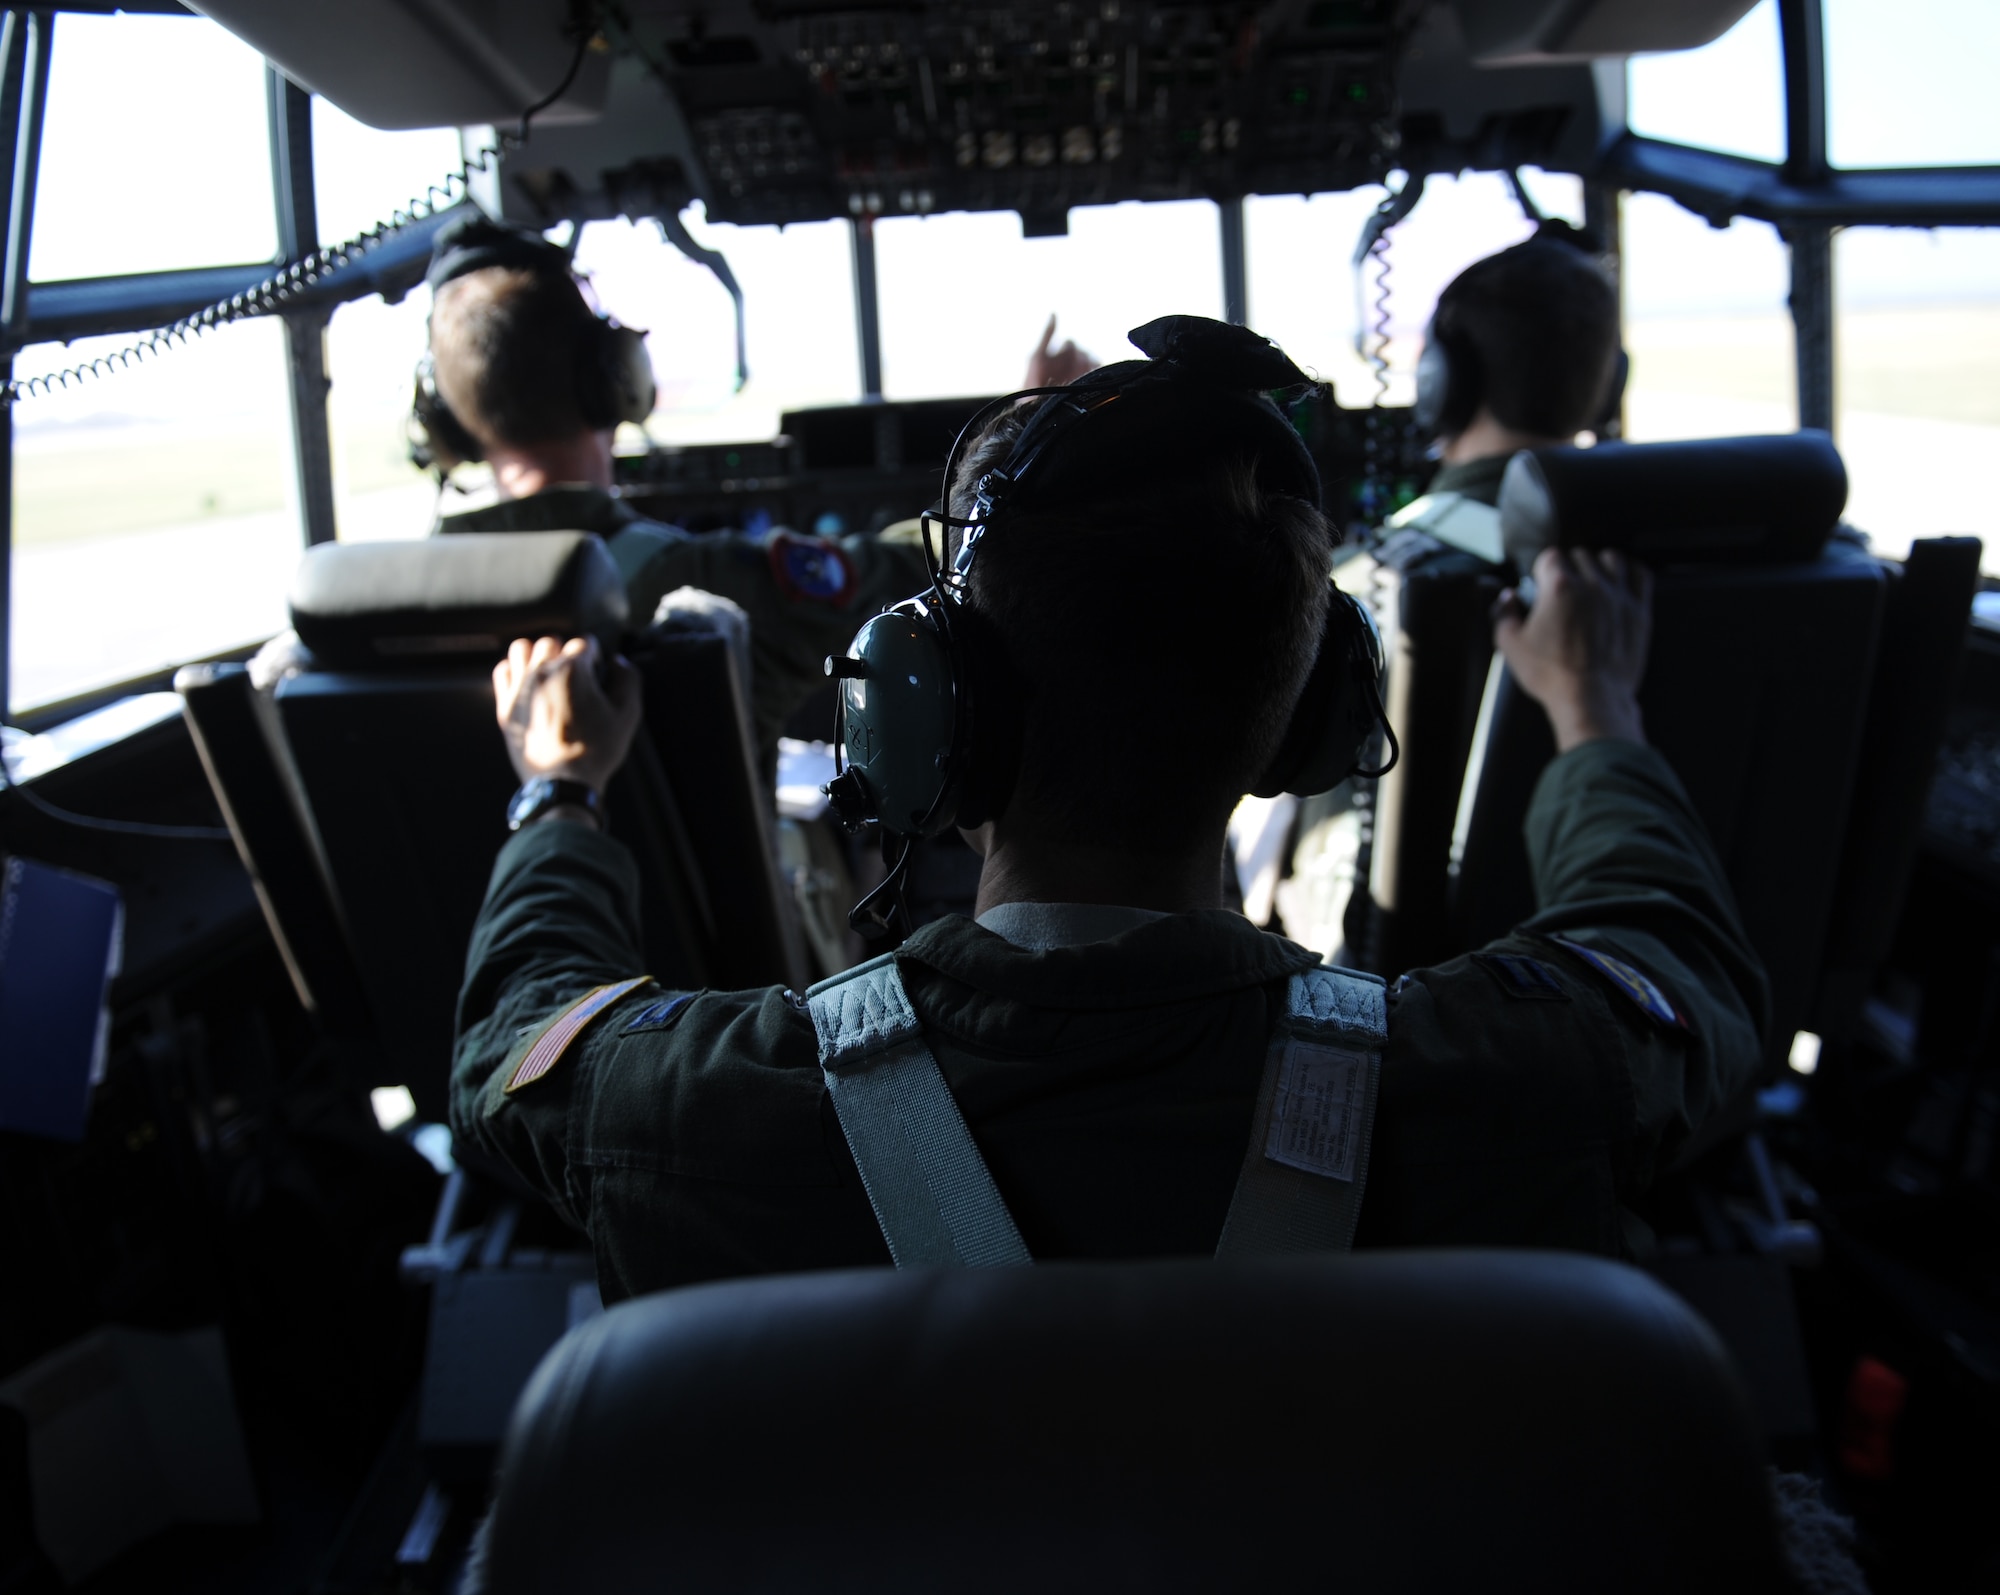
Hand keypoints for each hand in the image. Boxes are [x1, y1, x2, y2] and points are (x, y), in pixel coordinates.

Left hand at [494, 636, 641, 792]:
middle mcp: (542, 671)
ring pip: (523, 649)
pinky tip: (528, 683)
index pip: (585, 643)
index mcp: (573, 669)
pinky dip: (514, 670)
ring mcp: (520, 687)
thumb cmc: (597, 750)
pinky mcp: (505, 705)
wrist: (562, 783)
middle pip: (553, 641)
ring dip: (537, 654)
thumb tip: (618, 662)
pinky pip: (503, 671)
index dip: (596, 657)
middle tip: (576, 675)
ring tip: (549, 671)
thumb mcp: (628, 715)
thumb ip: (629, 679)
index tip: (598, 673)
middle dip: (566, 653)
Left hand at [1025, 314, 1096, 387]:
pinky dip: (1094, 372)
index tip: (1061, 362)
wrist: (1037, 410)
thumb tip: (1054, 313)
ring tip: (1074, 378)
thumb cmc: (1034, 383)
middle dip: (1077, 359)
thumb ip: (1047, 334)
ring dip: (1085, 366)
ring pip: (1090, 361)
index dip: (1068, 350)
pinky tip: (1085, 379)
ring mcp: (1079, 375)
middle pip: (1082, 352)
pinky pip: (1097, 371)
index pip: (1071, 344)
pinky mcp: (1088, 385)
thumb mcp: (1037, 356)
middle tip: (1069, 371)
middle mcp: (1069, 365)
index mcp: (1058, 357)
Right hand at [1493, 547, 1651, 753]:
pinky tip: (1621, 581)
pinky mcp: (1638, 611)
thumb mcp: (1510, 646)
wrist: (1590, 699)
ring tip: (1592, 579)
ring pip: (1612, 559)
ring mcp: (1618, 596)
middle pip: (1580, 555)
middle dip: (1569, 567)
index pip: (1550, 556)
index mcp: (1559, 587)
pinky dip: (1630, 572)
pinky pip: (1640, 575)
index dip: (1542, 569)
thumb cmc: (1551, 675)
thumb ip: (1503, 614)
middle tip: (1563, 588)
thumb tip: (1508, 598)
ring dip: (1599, 564)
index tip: (1540, 583)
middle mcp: (1591, 585)